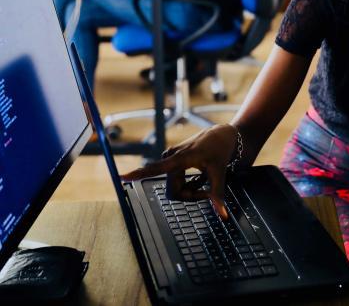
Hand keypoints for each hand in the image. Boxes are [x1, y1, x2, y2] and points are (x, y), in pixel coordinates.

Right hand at [121, 124, 238, 217]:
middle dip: (190, 195)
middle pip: (173, 191)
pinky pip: (175, 182)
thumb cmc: (219, 151)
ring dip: (190, 190)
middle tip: (207, 192)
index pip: (156, 168)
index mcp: (180, 158)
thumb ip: (218, 195)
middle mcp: (171, 157)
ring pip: (174, 188)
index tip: (122, 177)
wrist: (221, 135)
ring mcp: (170, 158)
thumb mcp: (220, 173)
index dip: (139, 174)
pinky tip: (199, 177)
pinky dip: (188, 184)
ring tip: (204, 181)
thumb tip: (223, 215)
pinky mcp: (171, 159)